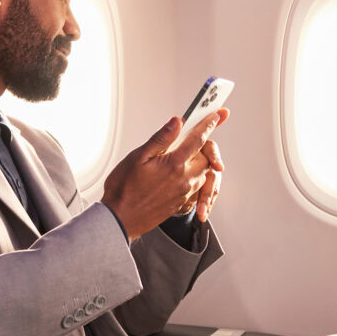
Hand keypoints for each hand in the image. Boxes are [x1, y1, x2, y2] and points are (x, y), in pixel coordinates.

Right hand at [102, 108, 227, 238]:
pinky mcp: (181, 203)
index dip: (208, 124)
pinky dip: (195, 177)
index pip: (198, 139)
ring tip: (186, 155)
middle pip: (206, 157)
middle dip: (204, 145)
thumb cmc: (124, 190)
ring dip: (200, 162)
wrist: (121, 219)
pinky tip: (181, 174)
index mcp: (174, 165)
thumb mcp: (138, 157)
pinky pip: (197, 187)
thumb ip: (161, 138)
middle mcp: (184, 180)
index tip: (215, 115)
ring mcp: (184, 193)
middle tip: (196, 135)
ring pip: (203, 173)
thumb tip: (177, 122)